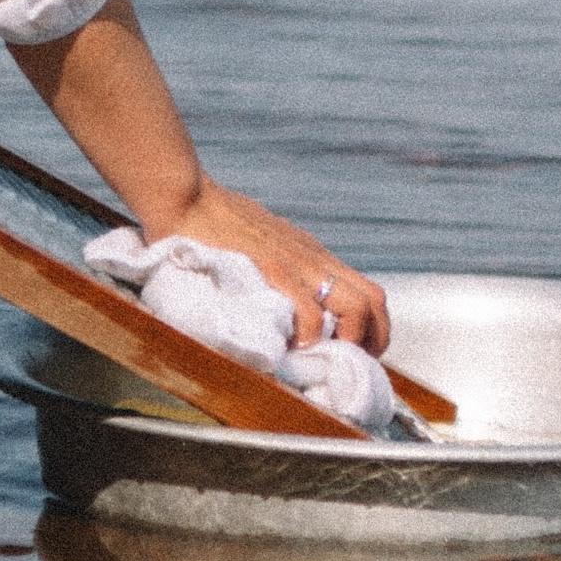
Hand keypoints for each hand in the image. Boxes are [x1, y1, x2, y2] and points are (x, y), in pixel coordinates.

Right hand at [156, 182, 388, 352]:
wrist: (187, 197)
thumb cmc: (213, 223)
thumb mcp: (262, 244)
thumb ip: (278, 269)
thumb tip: (281, 303)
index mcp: (311, 254)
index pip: (365, 291)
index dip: (370, 327)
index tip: (354, 352)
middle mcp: (313, 257)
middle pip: (373, 299)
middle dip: (372, 339)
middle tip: (348, 362)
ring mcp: (296, 262)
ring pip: (356, 305)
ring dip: (349, 339)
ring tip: (325, 359)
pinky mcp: (273, 269)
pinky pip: (310, 311)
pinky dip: (310, 336)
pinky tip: (293, 348)